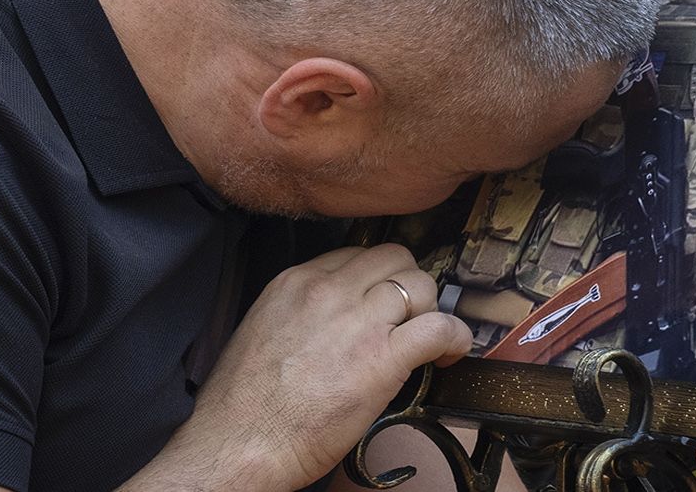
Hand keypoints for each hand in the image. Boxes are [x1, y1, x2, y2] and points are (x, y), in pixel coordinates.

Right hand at [130, 244, 471, 491]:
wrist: (241, 443)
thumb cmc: (243, 405)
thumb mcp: (262, 330)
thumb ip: (300, 314)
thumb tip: (331, 323)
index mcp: (296, 282)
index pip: (356, 253)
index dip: (378, 276)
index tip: (384, 299)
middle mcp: (329, 291)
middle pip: (394, 257)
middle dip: (410, 282)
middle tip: (411, 315)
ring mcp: (358, 321)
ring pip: (420, 284)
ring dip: (431, 309)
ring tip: (428, 337)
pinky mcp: (382, 358)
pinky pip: (439, 327)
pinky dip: (454, 336)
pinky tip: (450, 352)